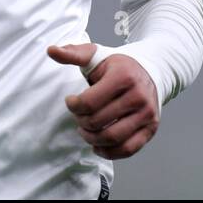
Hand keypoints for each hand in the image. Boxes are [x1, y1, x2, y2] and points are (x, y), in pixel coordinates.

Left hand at [47, 42, 159, 158]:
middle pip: (98, 122)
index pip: (89, 102)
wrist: (151, 72)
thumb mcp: (96, 55)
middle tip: (79, 116)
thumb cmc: (119, 67)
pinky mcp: (151, 128)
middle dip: (81, 122)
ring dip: (91, 138)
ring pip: (111, 138)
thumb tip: (51, 50)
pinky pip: (127, 149)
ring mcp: (146, 114)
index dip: (73, 106)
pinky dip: (109, 152)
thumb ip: (73, 53)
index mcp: (123, 76)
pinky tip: (98, 144)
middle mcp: (138, 96)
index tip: (71, 102)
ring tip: (86, 130)